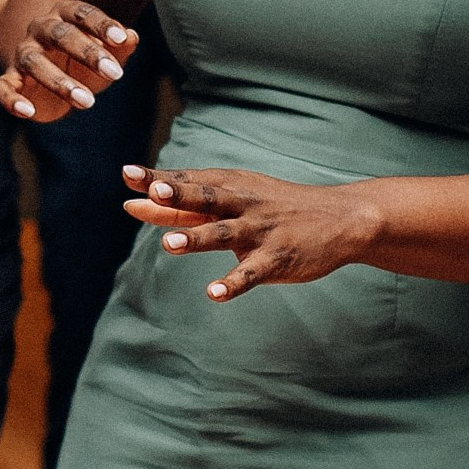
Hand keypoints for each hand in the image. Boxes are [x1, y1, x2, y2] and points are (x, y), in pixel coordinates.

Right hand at [0, 0, 137, 122]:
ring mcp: (23, 53)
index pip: (83, 13)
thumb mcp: (106, 52)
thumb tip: (132, 37)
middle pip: (60, 35)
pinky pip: (3, 86)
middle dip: (87, 53)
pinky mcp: (10, 78)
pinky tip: (28, 112)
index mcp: (66, 16)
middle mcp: (41, 29)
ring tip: (87, 102)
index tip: (121, 38)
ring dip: (59, 81)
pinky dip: (11, 99)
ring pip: (34, 61)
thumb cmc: (84, 60)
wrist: (50, 74)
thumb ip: (120, 45)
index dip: (102, 25)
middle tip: (114, 74)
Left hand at [121, 163, 378, 299]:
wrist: (341, 218)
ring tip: (169, 245)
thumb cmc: (274, 207)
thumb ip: (180, 208)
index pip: (187, 182)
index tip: (127, 175)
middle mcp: (242, 205)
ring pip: (224, 233)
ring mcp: (260, 231)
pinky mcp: (277, 258)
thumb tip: (131, 205)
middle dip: (179, 194)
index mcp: (228, 188)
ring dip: (197, 238)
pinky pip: (252, 272)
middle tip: (152, 191)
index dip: (157, 181)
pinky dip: (233, 282)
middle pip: (205, 198)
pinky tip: (214, 292)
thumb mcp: (231, 200)